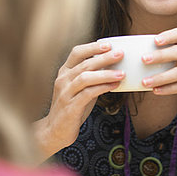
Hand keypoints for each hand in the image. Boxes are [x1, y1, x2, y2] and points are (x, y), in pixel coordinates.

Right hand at [34, 41, 124, 159]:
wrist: (55, 131)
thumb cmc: (71, 107)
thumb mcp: (80, 88)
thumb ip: (92, 77)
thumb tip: (113, 65)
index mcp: (64, 72)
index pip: (77, 52)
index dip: (92, 47)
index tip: (108, 44)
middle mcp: (63, 80)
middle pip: (84, 64)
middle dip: (104, 57)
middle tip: (120, 54)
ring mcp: (65, 93)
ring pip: (85, 77)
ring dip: (105, 74)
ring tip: (121, 73)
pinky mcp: (70, 107)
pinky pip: (87, 94)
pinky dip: (102, 88)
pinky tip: (114, 86)